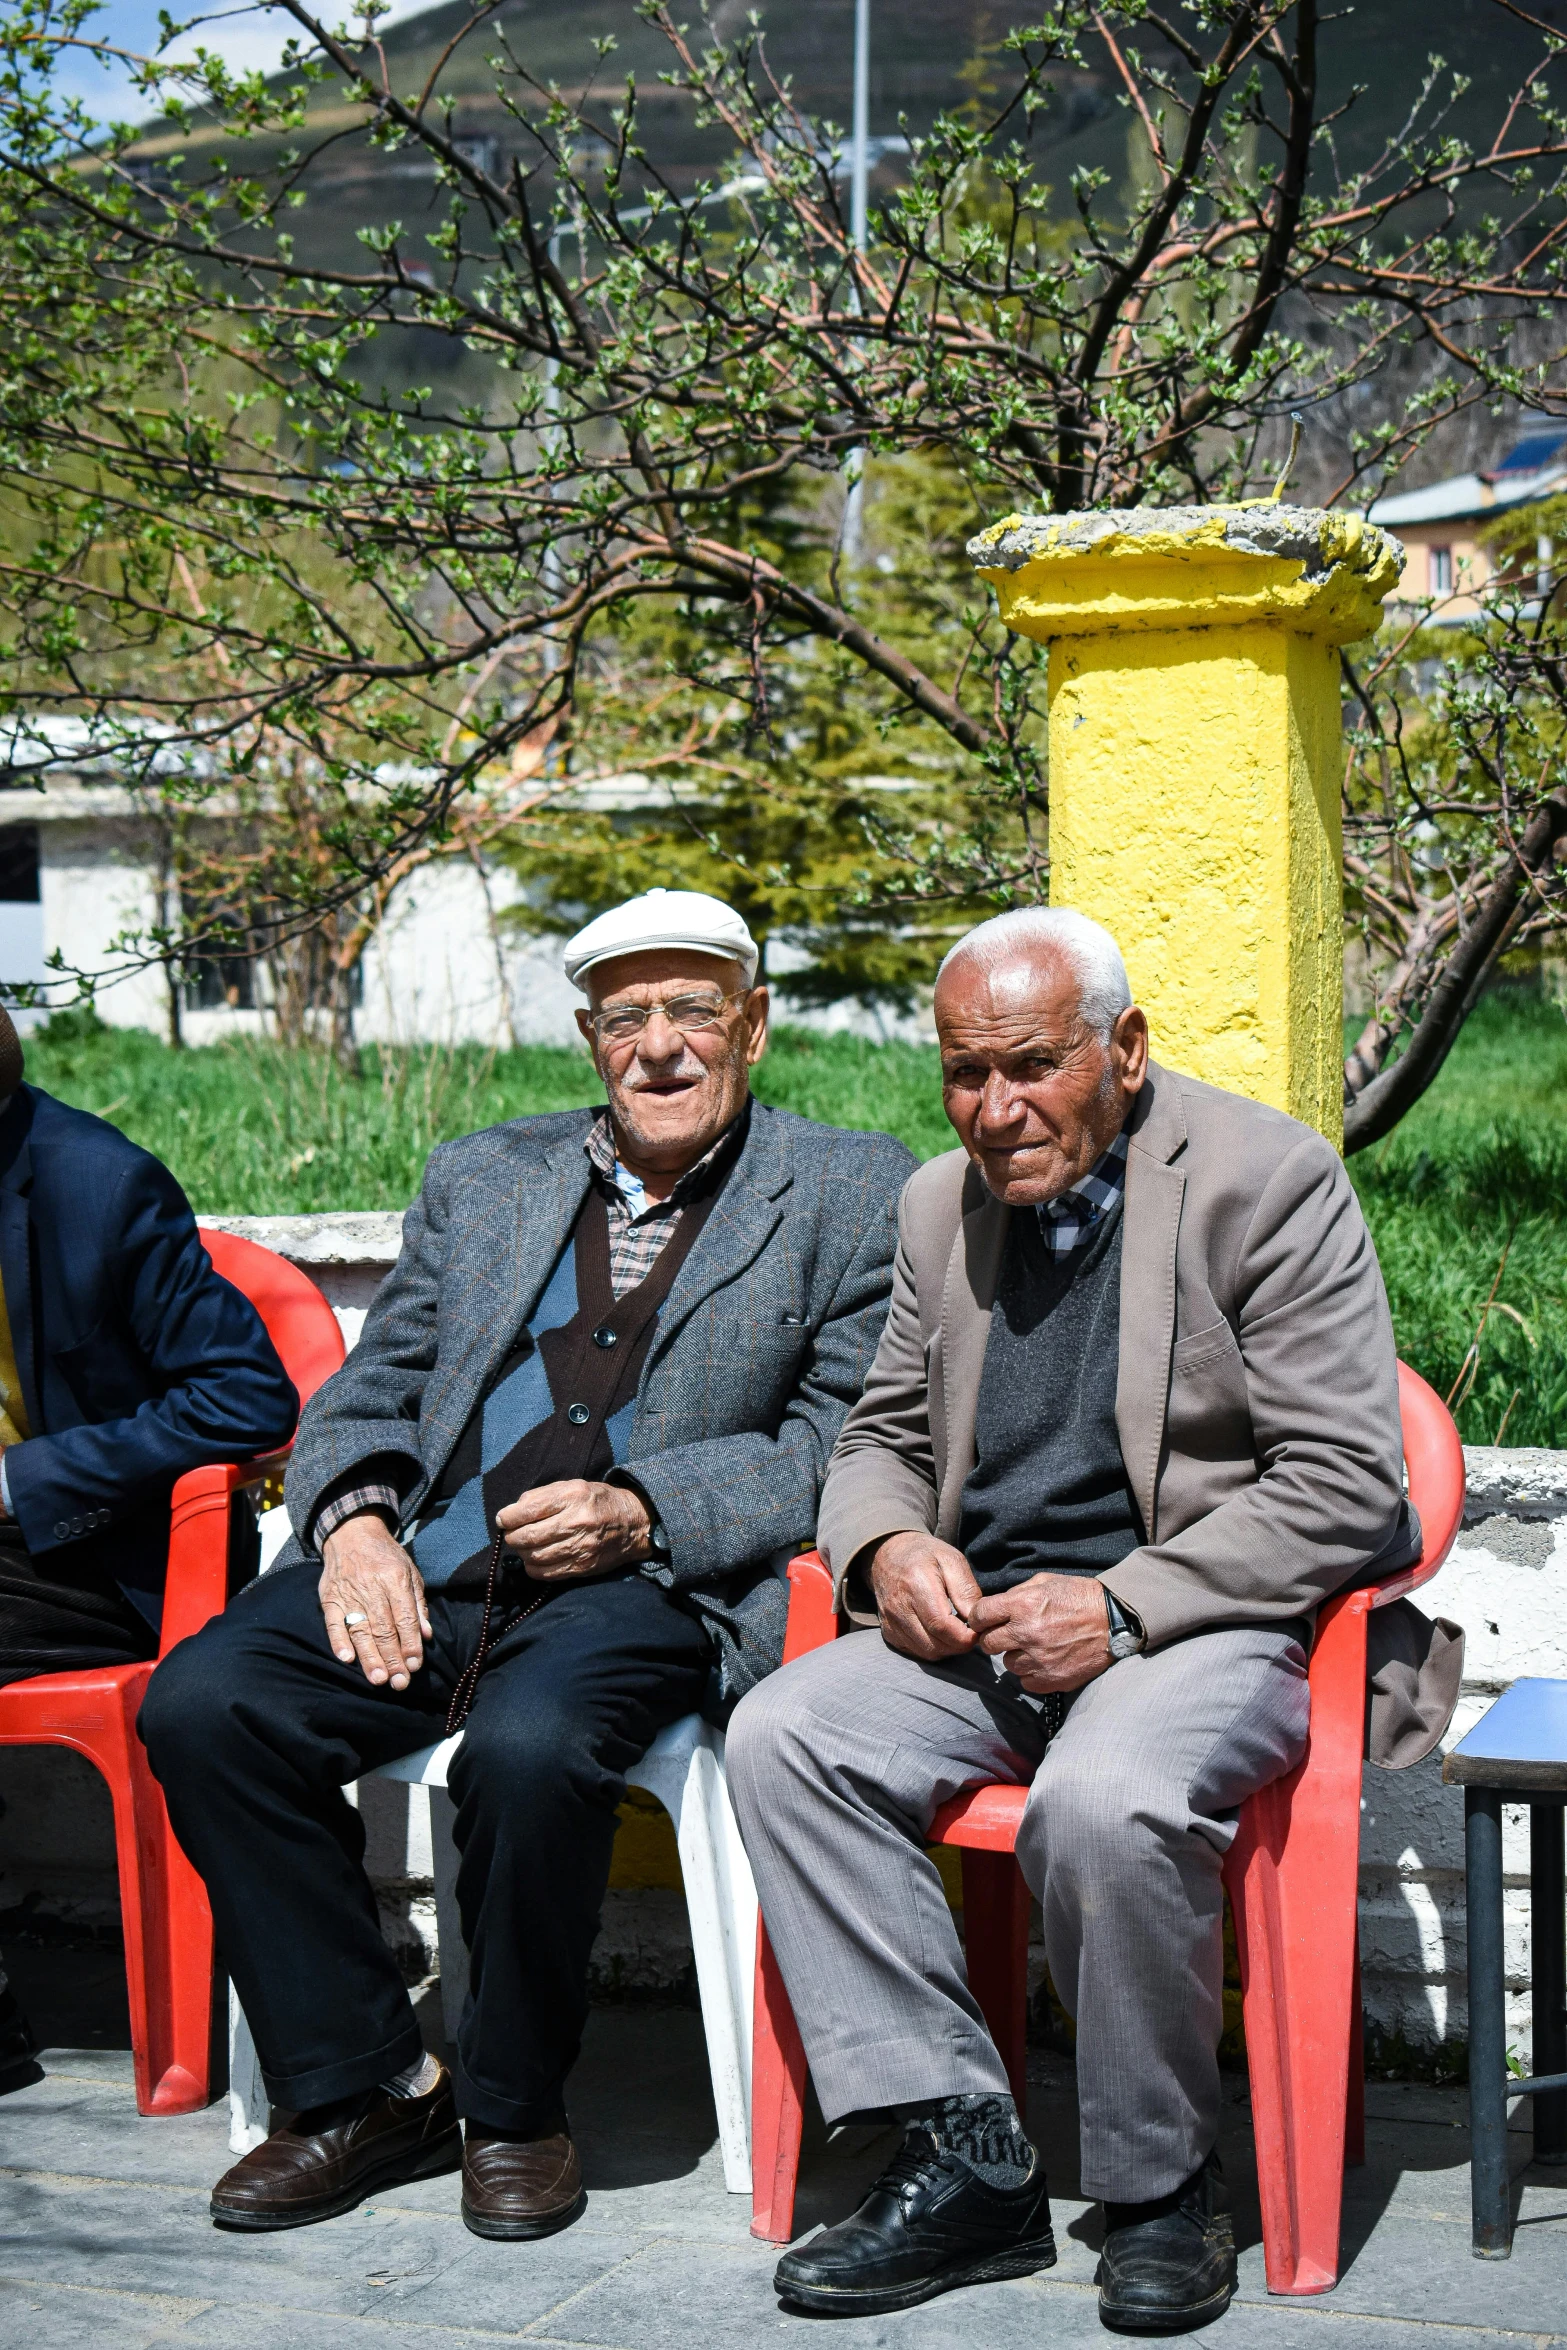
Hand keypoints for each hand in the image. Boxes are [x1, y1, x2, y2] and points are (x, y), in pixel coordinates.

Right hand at [320, 1513, 430, 1689]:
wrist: (352, 1533)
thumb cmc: (386, 1557)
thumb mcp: (410, 1572)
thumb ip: (418, 1605)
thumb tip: (426, 1636)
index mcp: (395, 1579)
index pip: (404, 1617)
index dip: (410, 1643)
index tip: (415, 1665)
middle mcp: (371, 1586)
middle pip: (383, 1628)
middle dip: (393, 1658)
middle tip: (399, 1683)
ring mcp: (348, 1593)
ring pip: (359, 1630)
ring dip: (369, 1657)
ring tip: (379, 1679)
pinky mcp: (330, 1598)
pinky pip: (333, 1623)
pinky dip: (338, 1641)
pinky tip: (346, 1659)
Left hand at [496, 1479, 652, 1581]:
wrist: (633, 1523)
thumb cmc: (598, 1501)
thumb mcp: (573, 1486)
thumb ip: (542, 1495)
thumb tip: (512, 1512)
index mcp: (572, 1496)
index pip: (529, 1509)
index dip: (508, 1517)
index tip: (503, 1519)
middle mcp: (577, 1521)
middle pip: (529, 1536)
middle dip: (512, 1537)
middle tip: (511, 1535)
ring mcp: (581, 1547)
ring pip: (535, 1556)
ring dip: (522, 1553)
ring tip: (524, 1546)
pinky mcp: (582, 1566)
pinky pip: (547, 1573)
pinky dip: (533, 1568)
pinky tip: (534, 1560)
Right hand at [870, 1531, 981, 1661]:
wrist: (888, 1555)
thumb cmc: (925, 1555)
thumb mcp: (952, 1560)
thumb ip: (966, 1590)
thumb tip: (976, 1620)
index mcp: (915, 1584)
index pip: (941, 1625)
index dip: (965, 1635)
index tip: (978, 1630)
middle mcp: (899, 1606)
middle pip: (935, 1644)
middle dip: (959, 1645)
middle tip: (971, 1632)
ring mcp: (891, 1622)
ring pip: (926, 1652)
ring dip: (947, 1648)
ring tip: (956, 1631)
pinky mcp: (888, 1632)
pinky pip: (915, 1652)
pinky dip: (932, 1648)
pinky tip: (940, 1633)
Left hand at [968, 1573, 1110, 1694]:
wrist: (1114, 1621)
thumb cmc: (1078, 1597)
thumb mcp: (1045, 1582)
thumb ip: (1015, 1594)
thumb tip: (993, 1609)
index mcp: (1023, 1605)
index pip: (979, 1616)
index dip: (979, 1618)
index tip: (985, 1621)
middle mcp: (1026, 1633)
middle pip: (987, 1644)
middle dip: (995, 1638)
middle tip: (1010, 1634)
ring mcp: (1038, 1660)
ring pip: (1007, 1664)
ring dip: (1016, 1656)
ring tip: (1034, 1646)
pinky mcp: (1050, 1680)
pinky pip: (1025, 1681)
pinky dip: (1031, 1672)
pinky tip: (1044, 1660)